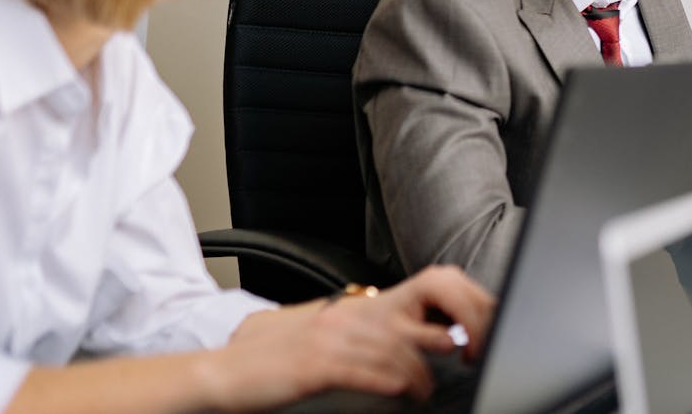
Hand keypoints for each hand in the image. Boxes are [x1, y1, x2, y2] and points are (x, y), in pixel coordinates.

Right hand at [212, 265, 494, 408]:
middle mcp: (344, 318)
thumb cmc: (276, 364)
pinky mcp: (313, 366)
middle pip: (410, 323)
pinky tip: (401, 390)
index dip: (445, 315)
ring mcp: (329, 340)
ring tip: (426, 390)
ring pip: (391, 350)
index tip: (467, 334)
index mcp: (351, 311)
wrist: (223, 374)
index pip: (411, 302)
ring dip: (417, 373)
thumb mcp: (325, 342)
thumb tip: (406, 349)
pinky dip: (387, 381)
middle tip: (463, 359)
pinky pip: (361, 370)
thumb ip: (364, 338)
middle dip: (443, 339)